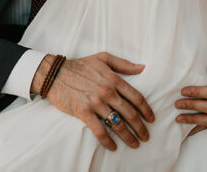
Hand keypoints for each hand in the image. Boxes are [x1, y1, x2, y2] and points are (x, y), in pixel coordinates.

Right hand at [35, 52, 154, 151]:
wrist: (55, 74)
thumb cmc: (80, 65)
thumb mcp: (103, 58)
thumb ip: (124, 64)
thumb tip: (142, 67)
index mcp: (114, 79)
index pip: (136, 97)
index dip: (147, 110)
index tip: (151, 119)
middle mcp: (107, 92)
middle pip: (130, 114)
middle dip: (140, 128)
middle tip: (146, 136)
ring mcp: (96, 103)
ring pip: (117, 124)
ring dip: (128, 137)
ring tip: (134, 144)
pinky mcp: (84, 112)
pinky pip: (99, 131)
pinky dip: (108, 141)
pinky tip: (113, 147)